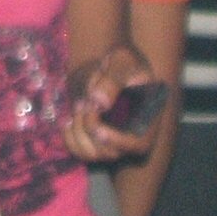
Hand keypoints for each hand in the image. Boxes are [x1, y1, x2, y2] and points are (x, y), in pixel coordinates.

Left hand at [62, 45, 155, 163]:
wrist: (111, 66)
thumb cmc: (124, 60)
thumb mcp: (122, 60)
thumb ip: (112, 79)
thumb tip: (99, 102)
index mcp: (147, 118)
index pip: (139, 144)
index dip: (119, 142)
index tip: (99, 130)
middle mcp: (131, 135)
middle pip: (111, 152)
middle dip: (91, 128)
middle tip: (84, 102)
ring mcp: (114, 140)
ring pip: (92, 155)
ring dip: (78, 133)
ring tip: (79, 105)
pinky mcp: (96, 140)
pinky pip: (80, 152)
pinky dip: (69, 138)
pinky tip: (69, 118)